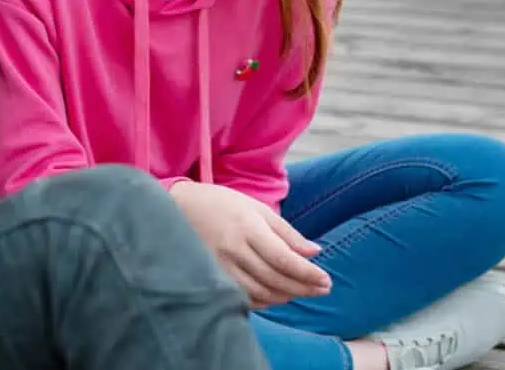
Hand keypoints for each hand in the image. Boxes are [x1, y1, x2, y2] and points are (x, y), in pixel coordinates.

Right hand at [169, 181, 331, 307]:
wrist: (178, 207)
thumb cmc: (222, 204)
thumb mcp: (256, 208)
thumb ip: (286, 232)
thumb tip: (315, 252)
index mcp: (247, 227)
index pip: (283, 258)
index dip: (307, 273)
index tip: (326, 280)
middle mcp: (234, 248)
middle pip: (275, 277)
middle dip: (303, 287)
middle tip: (323, 290)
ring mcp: (220, 265)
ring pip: (260, 291)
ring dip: (286, 295)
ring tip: (302, 291)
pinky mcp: (211, 276)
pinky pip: (242, 296)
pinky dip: (264, 301)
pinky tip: (277, 296)